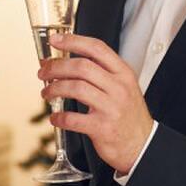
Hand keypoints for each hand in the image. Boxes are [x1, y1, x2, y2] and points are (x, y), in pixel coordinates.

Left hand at [40, 32, 153, 173]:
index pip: (97, 48)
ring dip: (54, 89)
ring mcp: (111, 107)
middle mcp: (119, 87)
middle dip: (56, 67)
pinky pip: (73, 119)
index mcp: (123, 73)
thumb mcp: (121, 87)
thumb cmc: (126, 115)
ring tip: (46, 94)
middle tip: (43, 73)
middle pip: (82, 66)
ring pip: (76, 88)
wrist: (142, 145)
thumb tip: (60, 62)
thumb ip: (97, 73)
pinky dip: (59, 117)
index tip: (54, 40)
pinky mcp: (103, 128)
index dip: (73, 41)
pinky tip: (55, 118)